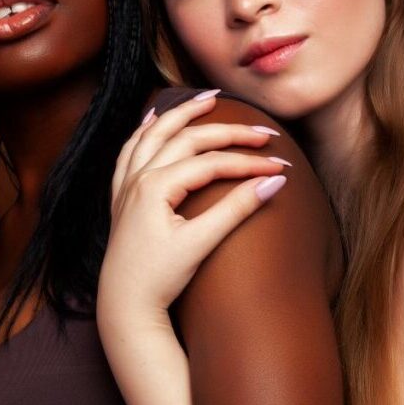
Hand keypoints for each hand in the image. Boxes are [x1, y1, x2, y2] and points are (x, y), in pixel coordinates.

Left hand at [101, 91, 290, 316]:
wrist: (125, 303)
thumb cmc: (160, 277)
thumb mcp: (200, 243)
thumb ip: (235, 210)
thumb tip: (274, 184)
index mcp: (154, 186)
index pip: (211, 163)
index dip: (248, 163)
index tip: (281, 167)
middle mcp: (136, 178)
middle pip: (185, 140)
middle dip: (226, 132)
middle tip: (262, 131)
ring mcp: (125, 186)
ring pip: (153, 136)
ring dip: (180, 114)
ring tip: (207, 101)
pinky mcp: (122, 197)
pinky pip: (130, 151)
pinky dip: (144, 131)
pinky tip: (152, 119)